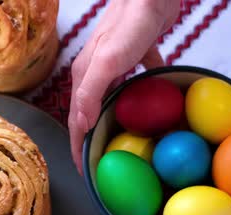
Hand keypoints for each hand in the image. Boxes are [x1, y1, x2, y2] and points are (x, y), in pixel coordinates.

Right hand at [68, 0, 180, 172]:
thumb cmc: (129, 25)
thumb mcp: (107, 60)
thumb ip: (92, 91)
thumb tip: (82, 125)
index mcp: (85, 76)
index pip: (76, 120)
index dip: (78, 148)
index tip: (85, 173)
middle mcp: (97, 73)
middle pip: (92, 114)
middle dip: (95, 140)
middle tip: (105, 164)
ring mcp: (116, 65)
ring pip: (113, 101)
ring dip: (115, 122)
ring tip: (126, 143)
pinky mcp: (137, 56)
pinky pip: (139, 82)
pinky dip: (144, 96)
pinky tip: (154, 106)